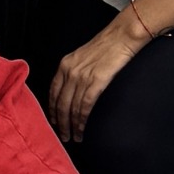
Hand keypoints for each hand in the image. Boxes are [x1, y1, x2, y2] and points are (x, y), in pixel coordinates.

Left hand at [47, 19, 144, 142]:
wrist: (121, 36)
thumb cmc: (106, 46)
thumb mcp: (82, 57)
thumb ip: (74, 71)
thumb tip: (73, 90)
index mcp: (64, 64)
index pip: (52, 91)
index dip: (51, 109)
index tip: (53, 121)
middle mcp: (69, 71)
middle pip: (60, 103)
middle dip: (60, 123)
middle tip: (63, 136)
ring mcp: (81, 77)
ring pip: (71, 107)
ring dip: (71, 126)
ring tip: (73, 137)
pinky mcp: (96, 82)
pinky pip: (84, 106)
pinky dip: (81, 121)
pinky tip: (82, 129)